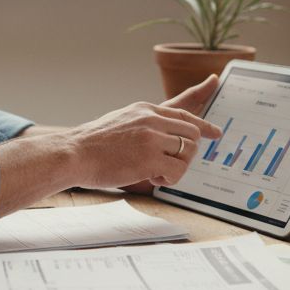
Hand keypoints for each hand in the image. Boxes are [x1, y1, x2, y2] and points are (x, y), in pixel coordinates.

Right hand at [67, 75, 222, 189]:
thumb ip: (143, 124)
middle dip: (188, 153)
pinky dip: (169, 180)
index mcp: (145, 109)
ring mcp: (152, 137)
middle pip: (191, 133)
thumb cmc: (92, 145)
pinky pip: (178, 171)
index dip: (203, 123)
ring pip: (187, 152)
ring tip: (155, 174)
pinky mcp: (150, 158)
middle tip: (171, 166)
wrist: (73, 153)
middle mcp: (152, 119)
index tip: (216, 132)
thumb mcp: (121, 121)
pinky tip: (152, 180)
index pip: (183, 110)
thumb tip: (161, 136)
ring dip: (177, 168)